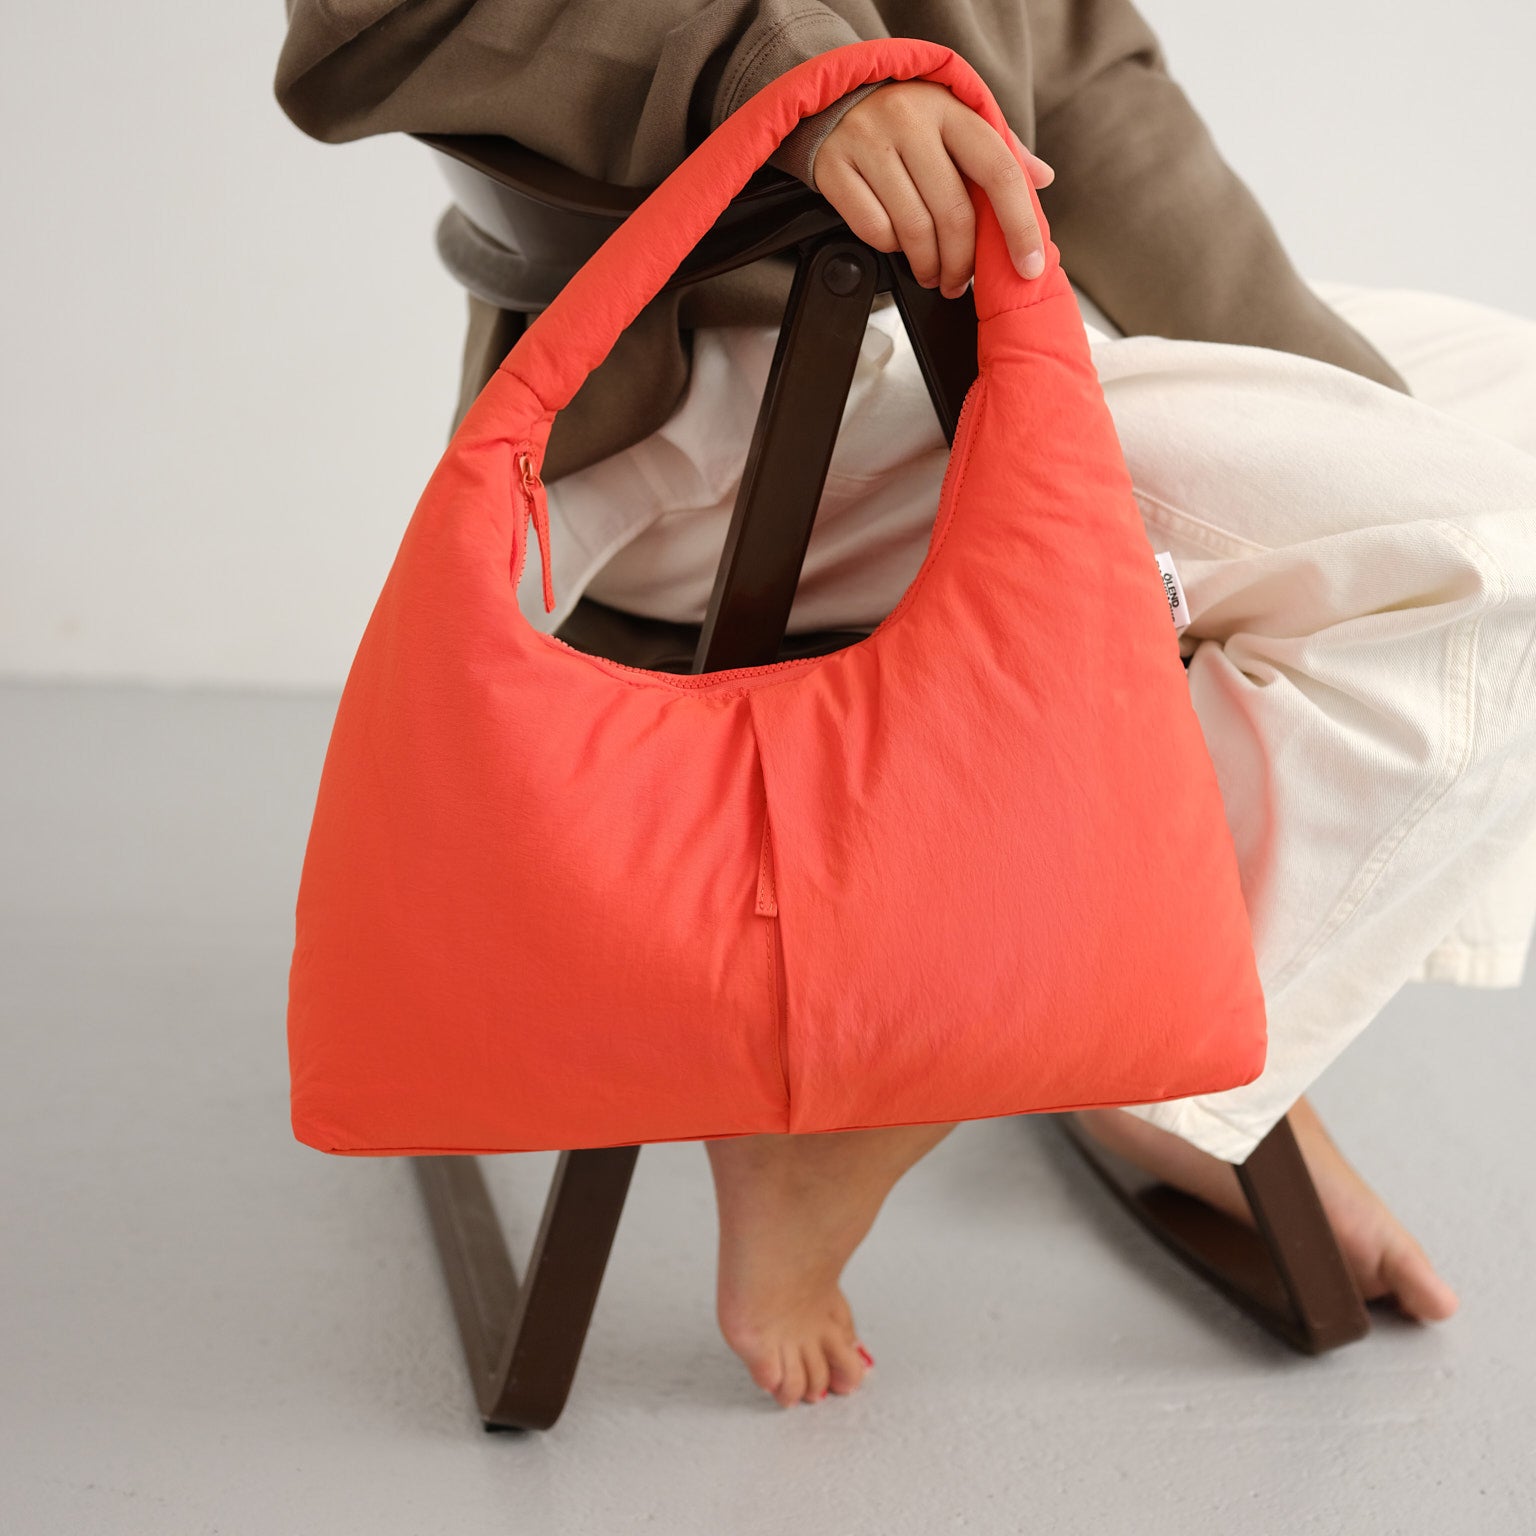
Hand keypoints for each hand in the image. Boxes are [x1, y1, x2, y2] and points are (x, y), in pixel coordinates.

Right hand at [813, 81, 1054, 297]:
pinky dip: (891, 249)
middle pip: (953, 213)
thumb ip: (998, 148)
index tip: (1029, 265)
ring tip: (931, 273)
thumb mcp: (954, 116)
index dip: (1020, 225)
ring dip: (928, 265)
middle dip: (961, 262)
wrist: (835, 97)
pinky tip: (898, 247)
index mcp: (951, 109)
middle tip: (959, 281)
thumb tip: (1043, 177)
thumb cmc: (904, 115)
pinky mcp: (835, 167)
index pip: (999, 171)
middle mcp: (910, 121)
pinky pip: (874, 230)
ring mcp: (869, 142)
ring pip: (913, 230)